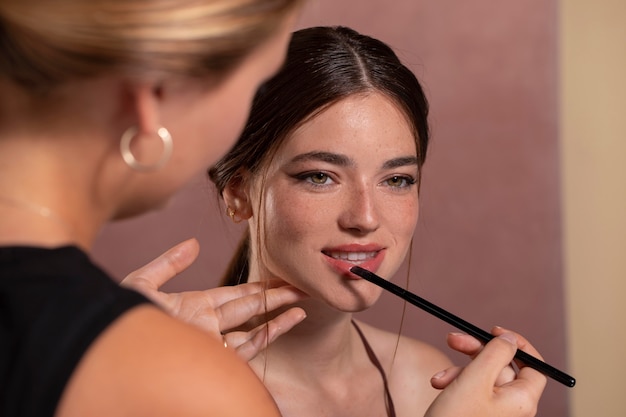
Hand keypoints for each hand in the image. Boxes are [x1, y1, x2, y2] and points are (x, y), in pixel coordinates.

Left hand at [121, 238, 307, 360]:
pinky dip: (273, 332)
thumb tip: (193, 243)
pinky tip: (291, 318)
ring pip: (255, 328)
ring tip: (303, 299)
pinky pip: (251, 346)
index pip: (234, 295)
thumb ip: (168, 264)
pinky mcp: (216, 360)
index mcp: (194, 307)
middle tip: (301, 284)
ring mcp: (213, 343)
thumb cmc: (119, 320)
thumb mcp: (142, 284)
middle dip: (276, 296)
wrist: (113, 350)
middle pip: (250, 309)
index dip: (257, 286)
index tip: (278, 277)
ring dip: (280, 313)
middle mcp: (208, 325)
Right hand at [426, 328, 546, 416]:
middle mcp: (512, 407)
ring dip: (459, 369)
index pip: (534, 366)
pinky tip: (438, 385)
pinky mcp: (478, 414)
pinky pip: (472, 390)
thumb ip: (495, 353)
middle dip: (475, 352)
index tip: (493, 331)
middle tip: (452, 339)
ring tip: (439, 378)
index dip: (517, 345)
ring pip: (482, 376)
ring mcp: (495, 412)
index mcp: (522, 400)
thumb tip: (510, 340)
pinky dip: (456, 382)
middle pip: (501, 366)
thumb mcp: (475, 379)